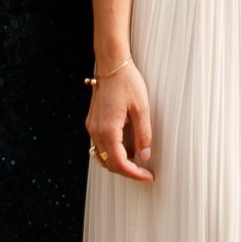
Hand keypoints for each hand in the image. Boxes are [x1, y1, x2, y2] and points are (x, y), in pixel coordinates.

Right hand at [85, 59, 154, 181]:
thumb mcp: (142, 109)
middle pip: (109, 163)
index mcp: (108, 130)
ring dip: (119, 162)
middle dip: (127, 171)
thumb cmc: (128, 83)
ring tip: (138, 160)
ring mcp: (92, 127)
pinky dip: (113, 151)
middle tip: (145, 171)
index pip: (119, 163)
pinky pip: (101, 145)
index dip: (134, 174)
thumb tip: (144, 156)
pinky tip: (127, 146)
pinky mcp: (92, 122)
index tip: (148, 176)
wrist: (112, 65)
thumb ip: (143, 135)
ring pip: (103, 156)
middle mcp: (96, 131)